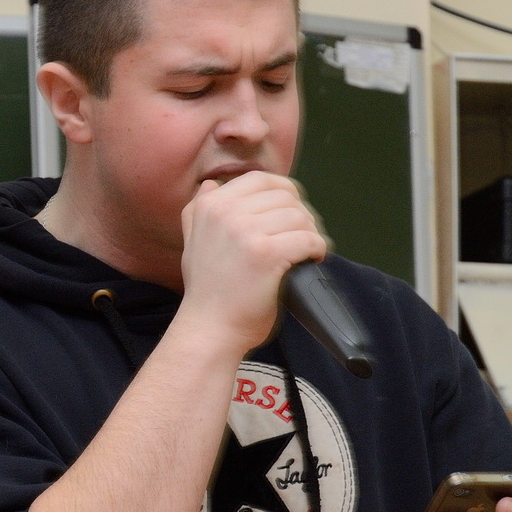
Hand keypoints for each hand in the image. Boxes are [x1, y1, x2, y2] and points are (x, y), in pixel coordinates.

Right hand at [177, 172, 324, 356]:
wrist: (209, 331)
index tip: (293, 213)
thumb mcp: (193, 242)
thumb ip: (199, 211)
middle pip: (285, 196)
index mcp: (210, 205)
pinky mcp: (266, 254)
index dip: (285, 193)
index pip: (260, 180)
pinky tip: (314, 259)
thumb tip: (211, 185)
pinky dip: (318, 248)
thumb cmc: (207, 294)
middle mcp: (225, 212)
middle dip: (302, 215)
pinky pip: (307, 238)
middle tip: (305, 236)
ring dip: (312, 233)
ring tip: (309, 250)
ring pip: (299, 216)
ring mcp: (246, 231)